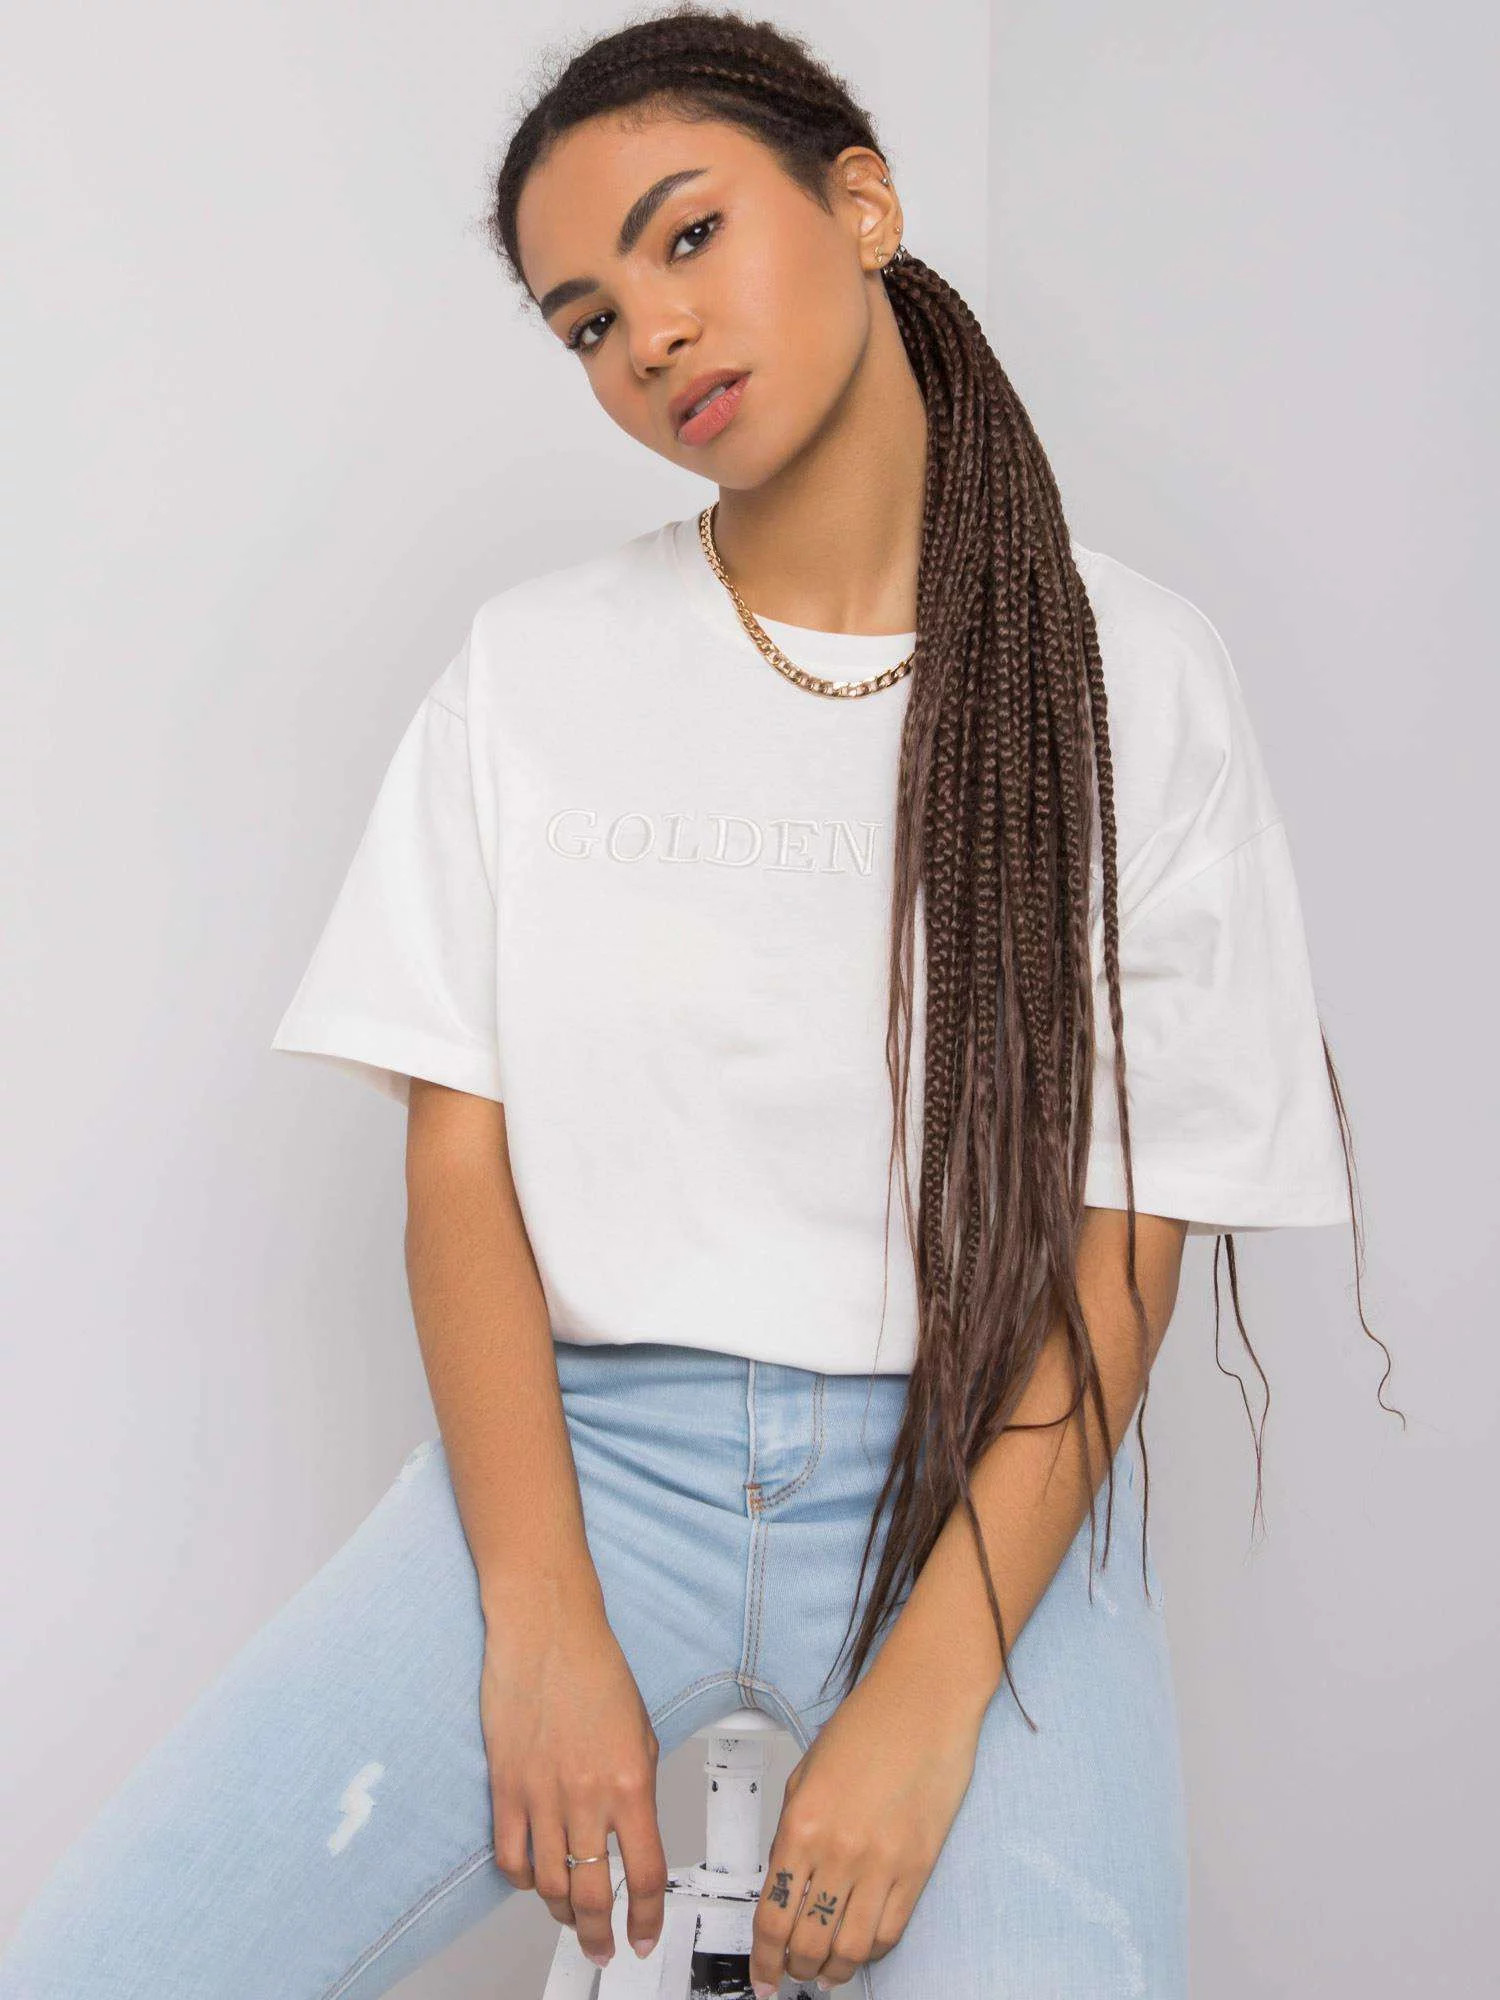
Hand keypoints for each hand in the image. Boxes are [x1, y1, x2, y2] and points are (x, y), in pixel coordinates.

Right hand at [480, 1579, 667, 1972]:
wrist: (547, 1630)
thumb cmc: (593, 1667)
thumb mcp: (641, 1728)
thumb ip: (639, 1784)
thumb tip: (635, 1828)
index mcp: (631, 1781)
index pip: (646, 1874)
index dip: (649, 1917)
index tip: (646, 1934)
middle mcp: (587, 1795)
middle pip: (594, 1894)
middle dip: (600, 1936)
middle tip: (603, 1949)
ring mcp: (542, 1795)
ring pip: (550, 1885)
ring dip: (563, 1913)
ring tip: (571, 1918)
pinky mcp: (505, 1787)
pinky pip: (510, 1856)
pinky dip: (523, 1880)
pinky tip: (534, 1878)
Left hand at [749, 1664, 982, 1993]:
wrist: (923, 1702)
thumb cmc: (867, 1725)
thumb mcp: (805, 1773)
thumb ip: (791, 1830)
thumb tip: (784, 1882)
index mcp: (801, 1824)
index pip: (772, 1916)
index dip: (763, 1959)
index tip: (762, 1977)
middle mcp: (839, 1850)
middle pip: (808, 1941)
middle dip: (794, 1969)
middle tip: (790, 1974)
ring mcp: (882, 1862)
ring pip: (851, 1949)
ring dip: (833, 1971)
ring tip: (824, 1972)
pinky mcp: (918, 1866)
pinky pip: (890, 1931)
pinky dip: (871, 1951)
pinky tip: (861, 1948)